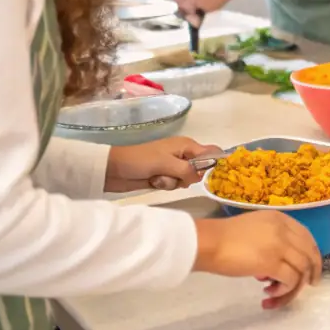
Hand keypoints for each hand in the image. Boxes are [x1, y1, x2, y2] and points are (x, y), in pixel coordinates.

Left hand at [104, 136, 220, 192]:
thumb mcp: (165, 163)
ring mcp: (172, 166)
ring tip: (158, 177)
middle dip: (188, 177)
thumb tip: (199, 177)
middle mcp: (182, 154)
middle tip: (175, 175)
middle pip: (199, 169)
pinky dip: (165, 185)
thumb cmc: (140, 160)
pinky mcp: (164, 176)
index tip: (214, 177)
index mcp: (186, 145)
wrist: (114, 169)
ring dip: (173, 182)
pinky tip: (153, 182)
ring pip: (186, 179)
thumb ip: (187, 170)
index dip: (215, 164)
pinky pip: (174, 184)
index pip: (211, 152)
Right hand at [194, 212, 322, 309]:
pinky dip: (284, 292)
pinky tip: (269, 295)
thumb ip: (271, 242)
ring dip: (292, 288)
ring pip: (302, 270)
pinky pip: (291, 281)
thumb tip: (276, 268)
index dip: (312, 255)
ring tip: (275, 295)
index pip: (307, 237)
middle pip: (310, 253)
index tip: (310, 269)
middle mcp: (284, 230)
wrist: (208, 242)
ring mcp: (280, 245)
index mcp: (281, 219)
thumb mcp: (255, 230)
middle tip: (308, 286)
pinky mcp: (272, 262)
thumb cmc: (224, 238)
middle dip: (312, 272)